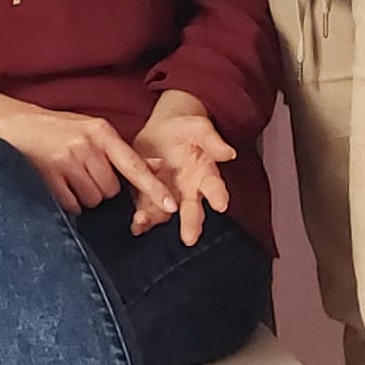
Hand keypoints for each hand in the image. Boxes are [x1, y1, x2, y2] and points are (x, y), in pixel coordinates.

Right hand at [0, 103, 177, 217]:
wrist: (13, 123)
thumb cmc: (57, 129)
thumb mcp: (91, 131)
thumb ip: (123, 152)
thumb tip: (160, 167)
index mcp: (100, 132)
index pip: (133, 164)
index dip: (153, 188)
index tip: (171, 207)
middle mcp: (85, 145)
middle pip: (111, 189)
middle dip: (100, 188)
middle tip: (81, 172)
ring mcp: (65, 160)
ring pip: (93, 199)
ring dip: (83, 196)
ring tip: (66, 175)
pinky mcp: (48, 176)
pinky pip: (72, 205)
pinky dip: (67, 202)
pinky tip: (56, 184)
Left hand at [130, 93, 235, 246]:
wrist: (163, 131)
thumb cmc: (186, 130)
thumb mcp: (198, 128)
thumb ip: (212, 140)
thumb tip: (229, 153)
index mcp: (205, 174)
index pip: (215, 187)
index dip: (218, 196)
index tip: (220, 205)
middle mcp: (189, 190)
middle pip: (192, 209)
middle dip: (191, 223)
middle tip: (190, 237)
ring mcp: (168, 195)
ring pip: (166, 212)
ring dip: (157, 219)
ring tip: (145, 222)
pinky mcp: (148, 196)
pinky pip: (146, 209)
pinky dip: (141, 219)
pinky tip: (136, 225)